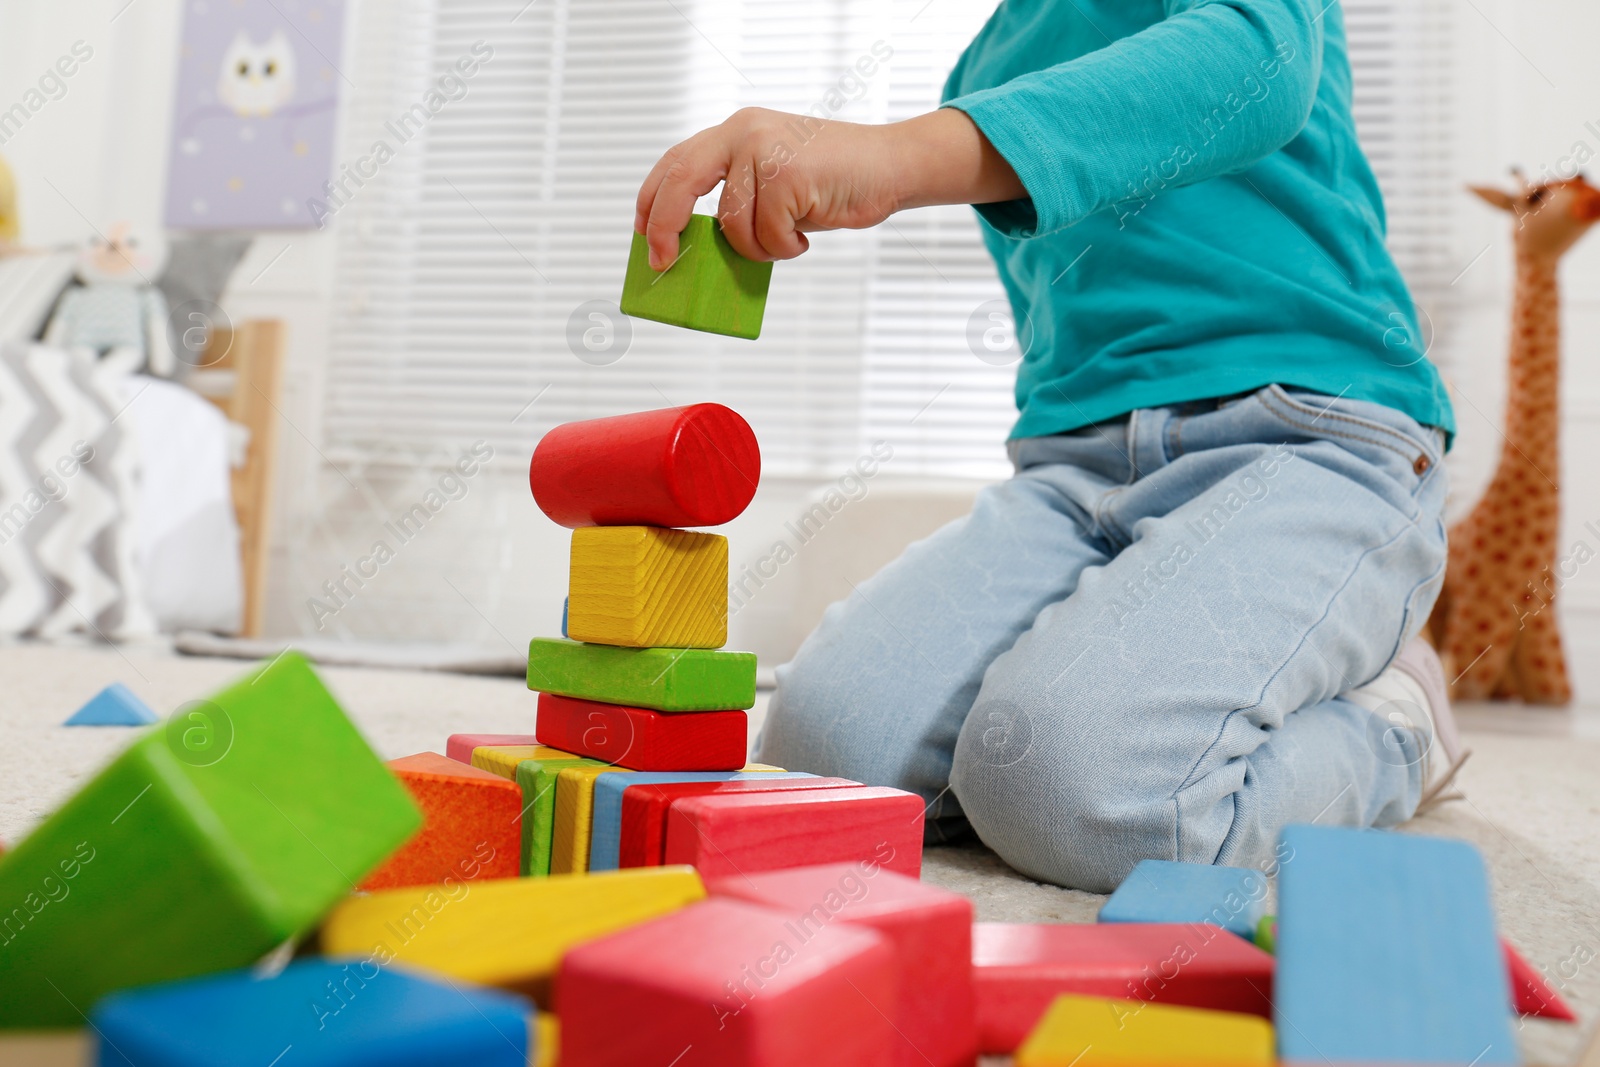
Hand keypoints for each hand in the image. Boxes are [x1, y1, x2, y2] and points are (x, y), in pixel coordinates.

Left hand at [634, 107, 1023, 268]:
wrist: (890, 166)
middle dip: (665, 227)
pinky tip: (806, 234)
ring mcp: (766, 151)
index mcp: (736, 131)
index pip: (675, 161)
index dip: (650, 199)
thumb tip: (694, 246)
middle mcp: (744, 133)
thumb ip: (736, 197)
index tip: (643, 233)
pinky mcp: (788, 175)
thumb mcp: (773, 180)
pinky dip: (786, 248)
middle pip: (681, 182)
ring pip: (733, 224)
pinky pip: (767, 234)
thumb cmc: (832, 181)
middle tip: (663, 262)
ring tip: (786, 239)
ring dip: (758, 248)